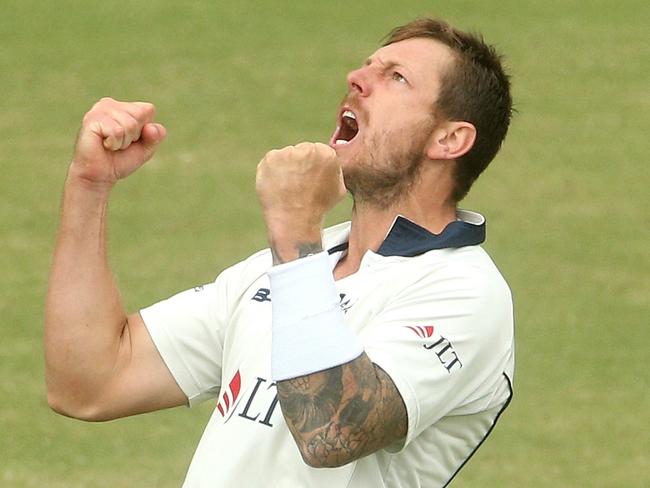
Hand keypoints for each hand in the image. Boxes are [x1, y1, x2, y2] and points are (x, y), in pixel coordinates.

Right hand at [69, 97, 166, 189]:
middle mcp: (110, 104)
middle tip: (119, 144)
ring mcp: (99, 109)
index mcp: (123, 107)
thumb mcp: (146, 149)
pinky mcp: (92, 119)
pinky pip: (117, 131)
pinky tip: (104, 145)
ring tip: (111, 145)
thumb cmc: (121, 160)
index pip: (148, 110)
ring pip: (129, 124)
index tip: (131, 140)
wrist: (99, 176)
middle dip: (134, 136)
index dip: (145, 130)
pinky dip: (114, 143)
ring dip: (123, 142)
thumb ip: (156, 136)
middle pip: (140, 115)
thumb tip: (150, 127)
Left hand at [256, 142, 346, 261]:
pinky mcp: (271, 158)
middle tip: (297, 184)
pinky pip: (271, 162)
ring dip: (285, 168)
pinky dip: (271, 173)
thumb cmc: (318, 208)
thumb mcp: (338, 189)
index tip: (308, 179)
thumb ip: (334, 171)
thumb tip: (328, 166)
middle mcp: (308, 149)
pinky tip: (278, 187)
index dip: (311, 167)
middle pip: (301, 151)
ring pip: (285, 156)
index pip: (317, 151)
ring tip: (287, 188)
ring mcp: (288, 152)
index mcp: (327, 153)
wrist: (295, 220)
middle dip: (299, 165)